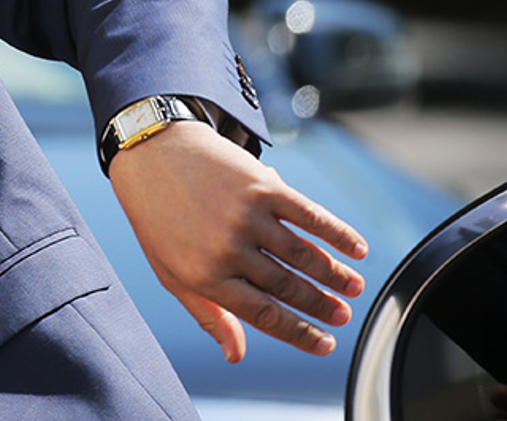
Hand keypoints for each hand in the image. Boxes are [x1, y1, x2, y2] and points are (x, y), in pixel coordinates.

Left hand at [108, 119, 368, 362]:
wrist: (150, 152)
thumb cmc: (158, 217)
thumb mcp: (170, 271)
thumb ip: (207, 314)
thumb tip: (235, 355)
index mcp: (204, 275)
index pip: (264, 315)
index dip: (300, 333)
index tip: (326, 344)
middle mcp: (227, 248)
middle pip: (289, 287)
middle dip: (322, 306)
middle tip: (343, 316)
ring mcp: (246, 216)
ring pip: (304, 255)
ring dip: (335, 275)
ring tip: (353, 288)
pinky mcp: (262, 186)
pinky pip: (309, 215)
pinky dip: (337, 233)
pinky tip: (356, 248)